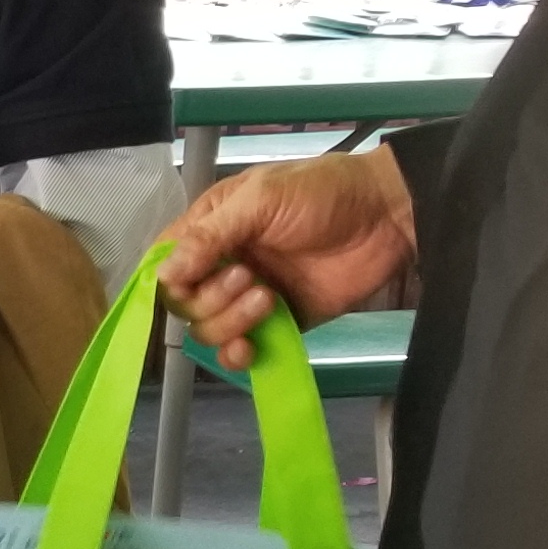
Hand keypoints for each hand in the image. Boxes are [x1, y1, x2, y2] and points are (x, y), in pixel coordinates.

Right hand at [155, 150, 417, 367]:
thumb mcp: (260, 199)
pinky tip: (250, 349)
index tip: (187, 283)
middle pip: (184, 304)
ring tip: (268, 299)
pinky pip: (243, 350)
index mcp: (210, 230)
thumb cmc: (320, 192)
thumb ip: (209, 236)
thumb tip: (162, 275)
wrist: (385, 214)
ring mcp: (248, 297)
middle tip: (250, 278)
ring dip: (230, 323)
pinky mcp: (279, 323)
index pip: (165, 265)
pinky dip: (238, 356)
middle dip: (209, 300)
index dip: (168, 281)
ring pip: (209, 329)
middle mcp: (222, 266)